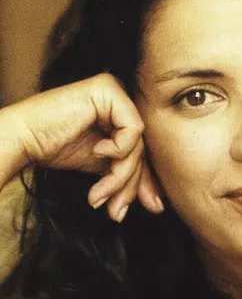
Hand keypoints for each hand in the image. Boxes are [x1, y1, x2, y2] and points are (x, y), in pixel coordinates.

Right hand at [4, 73, 162, 221]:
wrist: (25, 140)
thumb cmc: (58, 149)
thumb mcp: (105, 169)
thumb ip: (131, 179)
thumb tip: (158, 204)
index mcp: (122, 116)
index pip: (143, 153)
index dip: (141, 185)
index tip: (138, 209)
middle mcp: (122, 100)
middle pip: (142, 151)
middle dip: (128, 185)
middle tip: (113, 209)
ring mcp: (116, 92)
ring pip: (138, 144)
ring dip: (120, 176)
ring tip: (99, 192)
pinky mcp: (108, 88)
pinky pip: (133, 128)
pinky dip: (119, 148)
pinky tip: (97, 150)